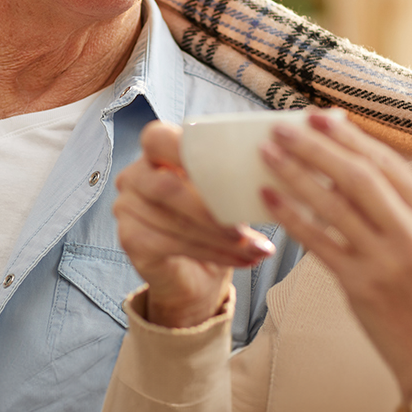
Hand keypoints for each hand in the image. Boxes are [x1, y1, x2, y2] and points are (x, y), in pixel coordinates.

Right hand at [113, 120, 276, 327]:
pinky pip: (171, 244)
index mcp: (157, 151)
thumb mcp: (228, 190)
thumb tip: (284, 155)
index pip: (158, 138)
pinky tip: (244, 259)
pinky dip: (214, 253)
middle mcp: (135, 175)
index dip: (184, 149)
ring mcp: (127, 208)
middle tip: (244, 228)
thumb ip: (239, 170)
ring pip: (175, 221)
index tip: (222, 169)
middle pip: (166, 187)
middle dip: (209, 210)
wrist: (197, 272)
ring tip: (256, 248)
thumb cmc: (217, 220)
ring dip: (220, 239)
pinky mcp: (130, 239)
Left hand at [259, 112, 411, 398]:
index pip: (387, 163)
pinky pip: (318, 242)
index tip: (318, 117)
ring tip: (267, 155)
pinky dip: (292, 216)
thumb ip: (406, 205)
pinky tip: (269, 198)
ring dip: (295, 175)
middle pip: (357, 176)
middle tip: (282, 128)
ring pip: (332, 205)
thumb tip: (353, 162)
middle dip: (316, 147)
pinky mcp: (361, 286)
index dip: (349, 137)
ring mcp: (387, 261)